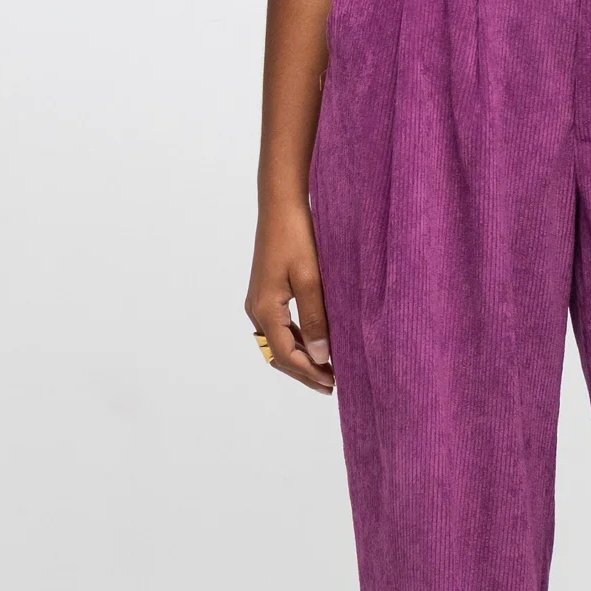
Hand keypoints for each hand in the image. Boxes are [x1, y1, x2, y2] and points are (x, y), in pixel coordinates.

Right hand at [245, 200, 333, 393]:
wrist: (280, 205)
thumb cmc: (297, 237)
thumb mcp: (310, 279)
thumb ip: (316, 319)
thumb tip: (321, 356)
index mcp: (265, 309)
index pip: (286, 355)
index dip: (310, 372)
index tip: (333, 383)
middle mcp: (256, 310)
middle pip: (278, 355)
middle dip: (304, 371)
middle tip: (332, 385)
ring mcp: (259, 302)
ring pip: (278, 343)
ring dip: (301, 358)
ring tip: (327, 370)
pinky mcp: (266, 294)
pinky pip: (279, 328)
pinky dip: (297, 342)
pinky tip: (316, 344)